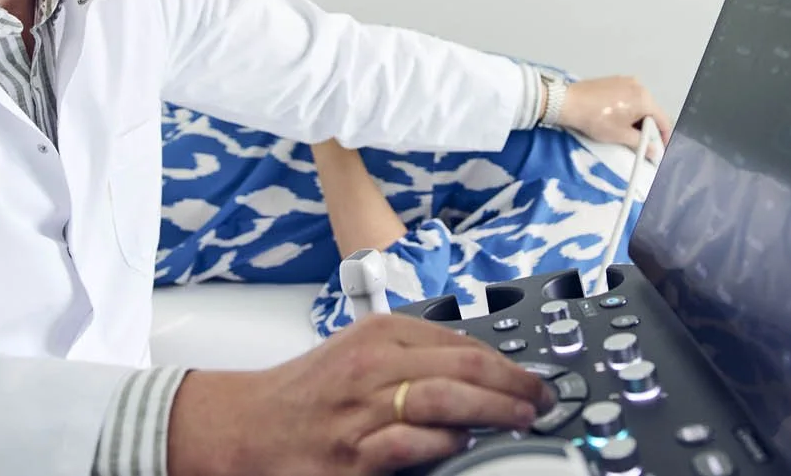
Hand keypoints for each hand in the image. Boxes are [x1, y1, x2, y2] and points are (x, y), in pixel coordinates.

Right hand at [166, 313, 553, 475]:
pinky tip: (462, 446)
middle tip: (541, 401)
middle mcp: (373, 365)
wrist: (248, 427)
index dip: (507, 363)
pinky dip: (442, 445)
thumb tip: (480, 370)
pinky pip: (409, 444)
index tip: (534, 379)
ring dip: (492, 411)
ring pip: (443, 399)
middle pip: (462, 366)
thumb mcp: (361, 351)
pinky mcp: (353, 456)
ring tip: (520, 421)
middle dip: (513, 386)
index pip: (461, 341)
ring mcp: (363, 410)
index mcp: (380, 334)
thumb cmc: (310, 393)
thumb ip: (415, 356)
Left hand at [557, 75, 672, 160]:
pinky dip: (628, 108)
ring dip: (638, 118)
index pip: (663, 120)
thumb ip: (641, 144)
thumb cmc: (596, 119)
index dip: (664, 136)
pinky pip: (628, 96)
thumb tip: (653, 151)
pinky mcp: (614, 80)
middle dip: (649, 128)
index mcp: (644, 98)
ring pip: (640, 103)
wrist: (568, 102)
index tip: (661, 148)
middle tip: (642, 143)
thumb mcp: (621, 135)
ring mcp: (626, 80)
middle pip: (652, 110)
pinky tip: (617, 118)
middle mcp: (639, 85)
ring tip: (627, 131)